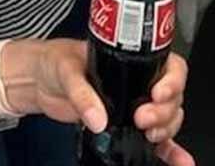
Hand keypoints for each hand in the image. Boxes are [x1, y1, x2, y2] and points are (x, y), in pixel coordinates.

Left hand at [1, 40, 193, 165]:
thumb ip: (81, 92)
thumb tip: (98, 118)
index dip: (172, 80)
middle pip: (170, 96)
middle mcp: (135, 81)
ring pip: (166, 118)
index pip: (167, 65)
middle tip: (143, 119)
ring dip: (167, 130)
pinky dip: (168, 151)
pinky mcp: (124, 125)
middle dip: (165, 111)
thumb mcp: (65, 69)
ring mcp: (132, 104)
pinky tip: (178, 161)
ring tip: (151, 137)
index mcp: (128, 59)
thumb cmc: (53, 61)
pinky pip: (153, 140)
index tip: (158, 94)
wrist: (37, 81)